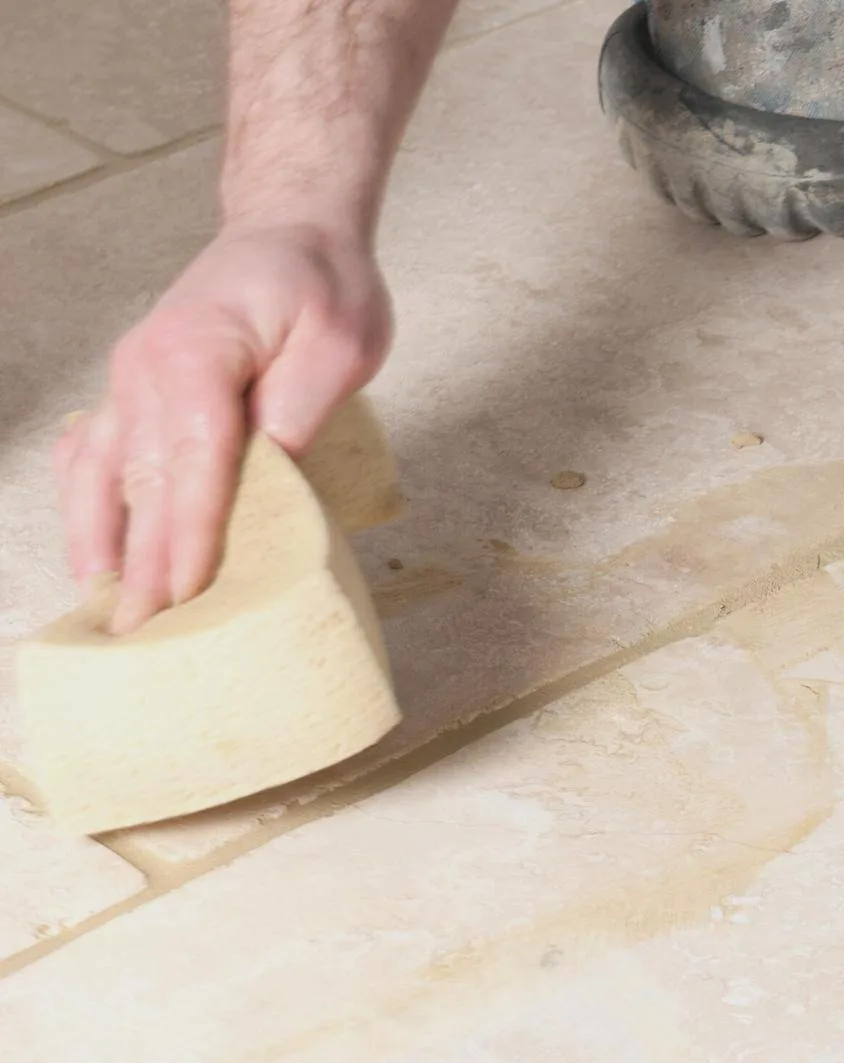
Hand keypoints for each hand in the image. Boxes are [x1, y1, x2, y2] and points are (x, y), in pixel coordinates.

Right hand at [55, 221, 391, 633]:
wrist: (288, 230)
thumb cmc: (322, 284)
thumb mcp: (339, 342)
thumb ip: (302, 408)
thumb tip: (271, 476)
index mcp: (198, 354)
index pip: (193, 463)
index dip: (190, 535)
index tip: (185, 594)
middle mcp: (147, 368)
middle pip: (143, 481)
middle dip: (140, 563)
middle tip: (138, 633)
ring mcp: (132, 378)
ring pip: (104, 472)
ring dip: (102, 543)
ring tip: (103, 609)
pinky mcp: (136, 389)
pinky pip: (97, 452)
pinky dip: (88, 504)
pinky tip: (91, 551)